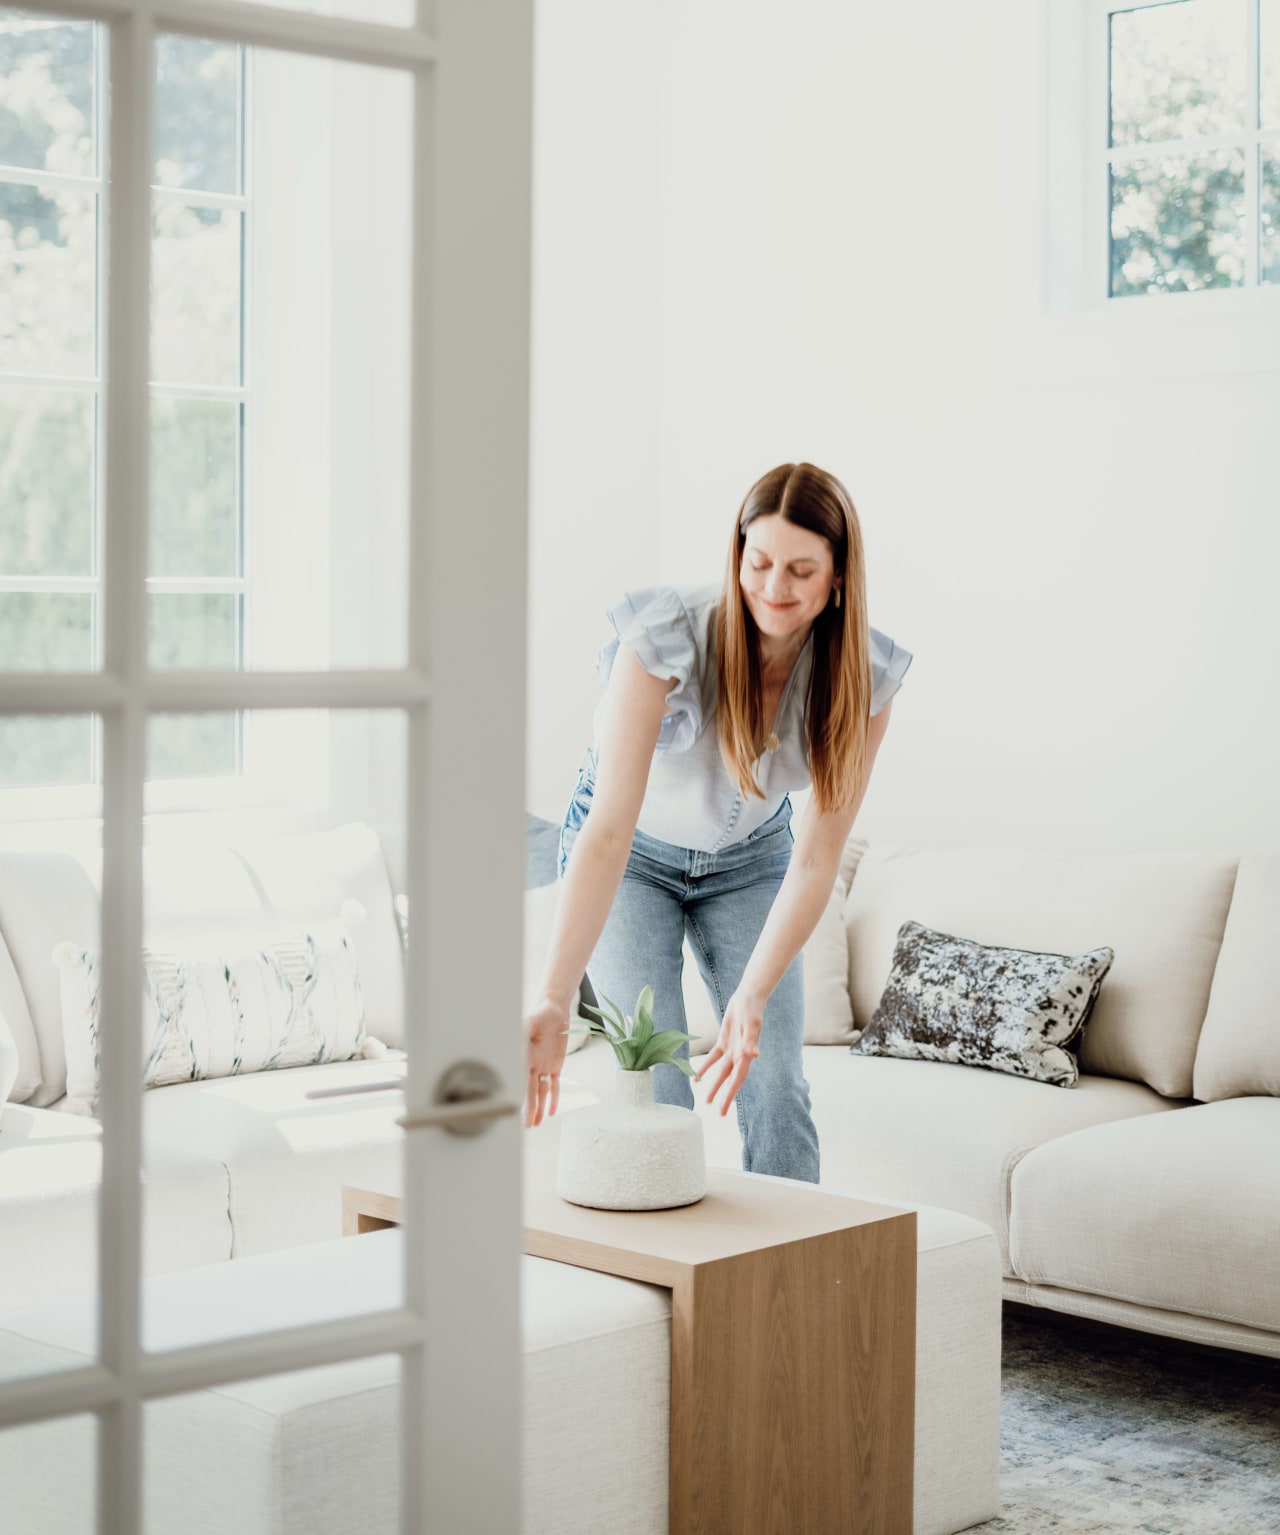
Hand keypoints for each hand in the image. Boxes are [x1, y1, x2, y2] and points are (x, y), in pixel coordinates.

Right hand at [524, 997, 570, 1127]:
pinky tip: (551, 1112)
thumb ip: (525, 1030)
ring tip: (534, 1124)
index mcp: (524, 1055)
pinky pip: (553, 1085)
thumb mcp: (532, 1020)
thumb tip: (519, 1037)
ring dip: (538, 1108)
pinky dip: (553, 1098)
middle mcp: (532, 1064)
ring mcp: (543, 1066)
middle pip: (529, 1090)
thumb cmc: (541, 1014)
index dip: (519, 1093)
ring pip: (540, 1091)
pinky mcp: (554, 1066)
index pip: (521, 1078)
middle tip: (526, 1125)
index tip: (516, 1108)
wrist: (554, 1010)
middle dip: (529, 1108)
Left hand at [701, 990, 764, 1115]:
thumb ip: (751, 1040)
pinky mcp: (724, 1041)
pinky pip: (714, 1057)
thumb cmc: (751, 1009)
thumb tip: (754, 1055)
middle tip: (718, 1113)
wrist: (748, 996)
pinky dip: (706, 1067)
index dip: (730, 1095)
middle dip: (723, 1096)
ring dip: (714, 1084)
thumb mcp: (751, 1024)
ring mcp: (732, 1049)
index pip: (737, 1079)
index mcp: (746, 1054)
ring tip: (706, 1100)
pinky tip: (697, 1076)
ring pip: (721, 1072)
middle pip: (730, 1080)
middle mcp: (740, 1055)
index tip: (724, 1109)